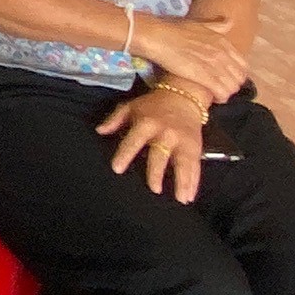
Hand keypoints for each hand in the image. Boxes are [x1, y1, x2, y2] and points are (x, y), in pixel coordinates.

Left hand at [100, 89, 207, 203]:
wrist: (183, 95)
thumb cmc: (152, 105)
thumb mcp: (130, 107)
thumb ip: (114, 120)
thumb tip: (99, 131)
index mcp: (146, 123)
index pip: (134, 140)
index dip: (125, 154)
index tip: (117, 169)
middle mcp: (165, 133)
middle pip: (160, 154)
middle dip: (157, 172)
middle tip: (154, 188)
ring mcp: (182, 141)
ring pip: (183, 163)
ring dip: (183, 181)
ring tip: (180, 199)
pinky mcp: (195, 147)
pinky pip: (195, 166)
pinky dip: (194, 182)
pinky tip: (190, 196)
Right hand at [133, 14, 248, 102]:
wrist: (157, 36)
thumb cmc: (173, 29)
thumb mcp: (199, 23)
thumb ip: (216, 25)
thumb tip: (230, 22)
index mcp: (223, 42)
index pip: (243, 64)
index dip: (236, 73)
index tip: (226, 76)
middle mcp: (223, 54)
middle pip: (240, 78)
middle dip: (232, 84)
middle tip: (220, 87)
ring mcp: (215, 66)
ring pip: (233, 87)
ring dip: (226, 92)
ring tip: (215, 93)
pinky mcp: (205, 77)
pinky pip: (222, 93)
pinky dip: (220, 98)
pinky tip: (212, 97)